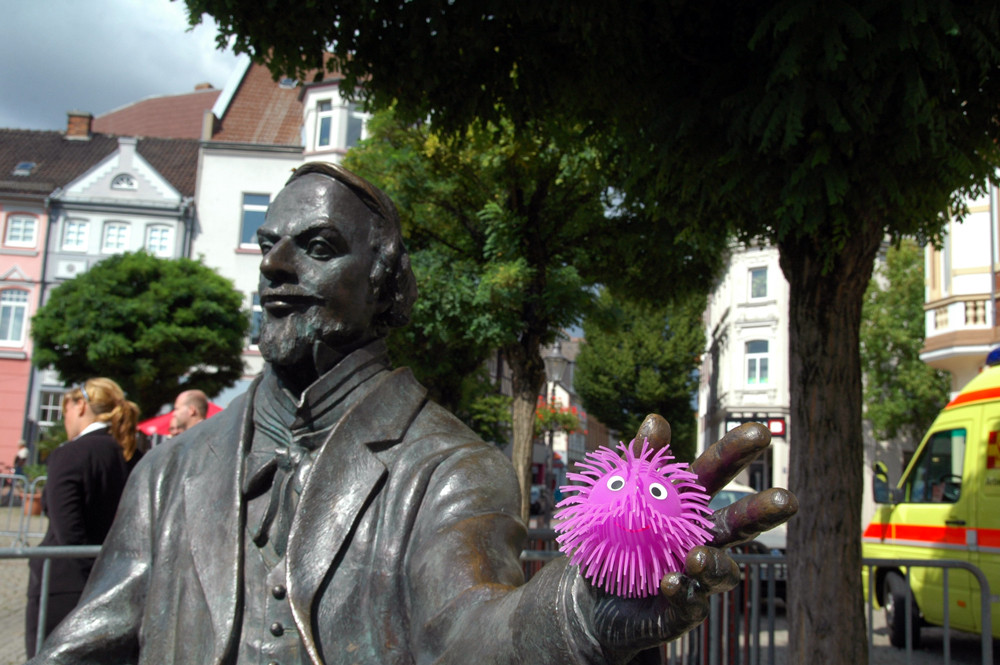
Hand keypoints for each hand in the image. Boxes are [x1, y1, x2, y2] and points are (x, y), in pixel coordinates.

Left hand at [587, 415, 797, 659]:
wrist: (593, 595)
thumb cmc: (612, 536)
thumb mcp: (616, 496)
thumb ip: (638, 462)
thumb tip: (657, 419)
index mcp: (687, 503)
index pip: (715, 474)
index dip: (736, 454)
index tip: (760, 433)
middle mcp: (702, 539)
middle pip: (738, 524)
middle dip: (763, 512)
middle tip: (787, 499)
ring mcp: (695, 577)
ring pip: (721, 571)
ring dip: (714, 564)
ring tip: (696, 557)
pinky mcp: (680, 610)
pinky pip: (687, 605)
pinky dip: (683, 593)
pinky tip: (670, 583)